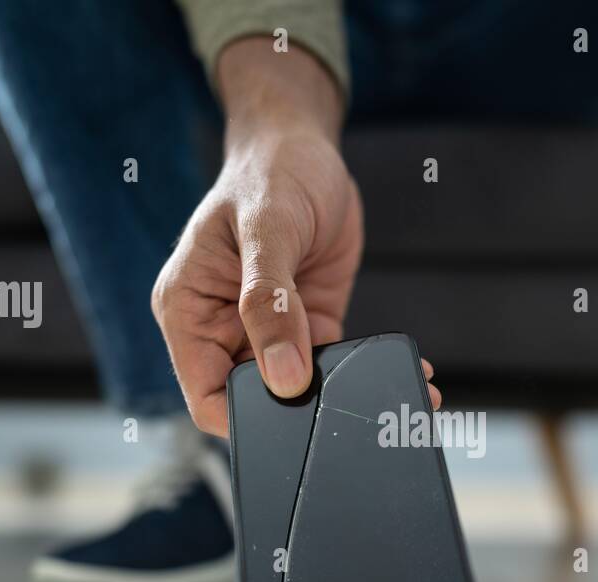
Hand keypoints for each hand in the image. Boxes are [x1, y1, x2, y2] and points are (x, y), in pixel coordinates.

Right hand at [151, 39, 437, 435]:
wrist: (304, 145)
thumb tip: (284, 378)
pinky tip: (409, 375)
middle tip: (360, 413)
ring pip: (301, 391)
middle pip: (257, 401)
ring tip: (404, 396)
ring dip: (347, 398)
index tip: (297, 420)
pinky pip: (335, 366)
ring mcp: (269, 333)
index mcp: (189, 312)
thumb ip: (270, 304)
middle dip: (305, 414)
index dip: (246, 419)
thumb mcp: (267, 231)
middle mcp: (223, 330)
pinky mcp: (310, 327)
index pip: (208, 396)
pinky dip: (369, 375)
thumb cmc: (269, 173)